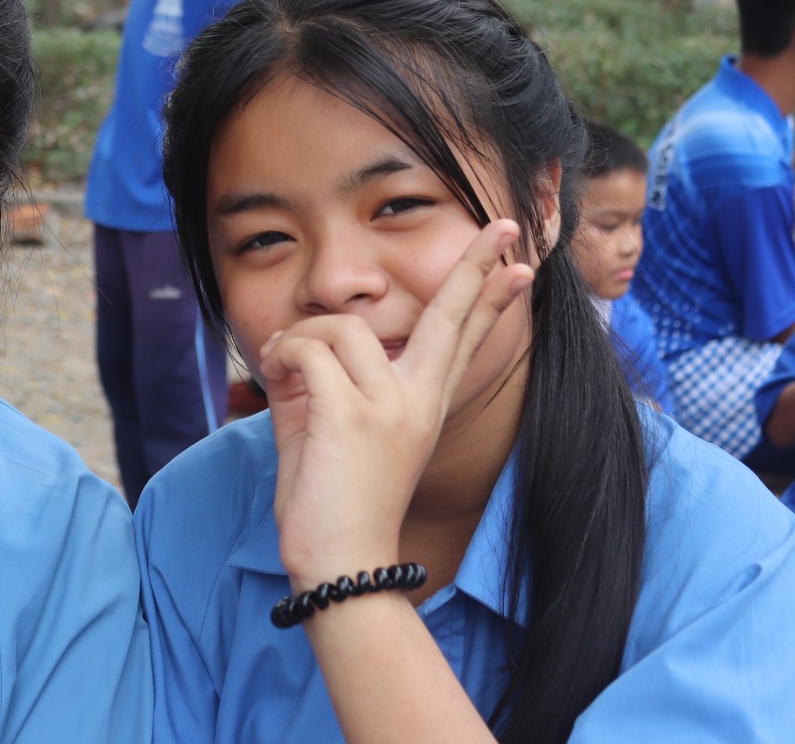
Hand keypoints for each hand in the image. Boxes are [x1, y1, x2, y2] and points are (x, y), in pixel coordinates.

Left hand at [259, 220, 534, 591]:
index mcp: (422, 406)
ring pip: (342, 326)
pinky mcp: (352, 413)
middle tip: (506, 229)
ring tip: (282, 369)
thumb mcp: (329, 429)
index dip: (488, 298)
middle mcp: (417, 400)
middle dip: (477, 267)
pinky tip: (274, 380)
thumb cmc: (332, 503)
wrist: (339, 565)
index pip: (463, 340)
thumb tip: (302, 345)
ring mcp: (389, 404)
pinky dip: (282, 356)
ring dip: (300, 339)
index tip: (520, 264)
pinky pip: (309, 349)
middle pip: (452, 317)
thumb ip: (323, 383)